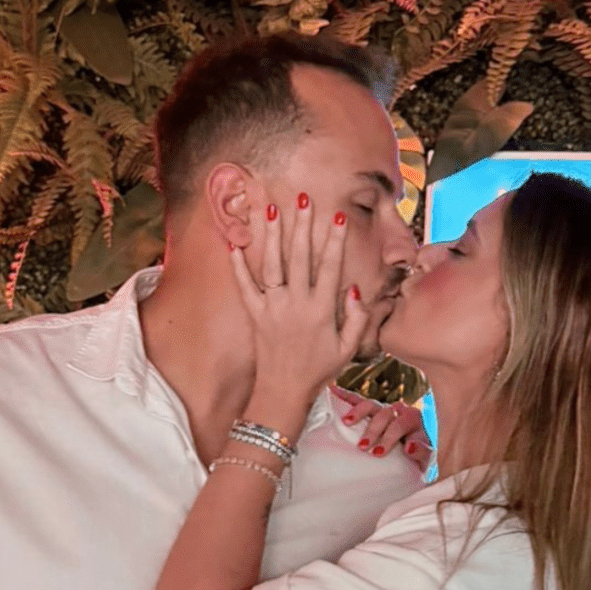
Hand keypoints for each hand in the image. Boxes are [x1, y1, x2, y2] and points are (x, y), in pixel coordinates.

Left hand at [231, 198, 366, 414]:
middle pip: (300, 257)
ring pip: (272, 265)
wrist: (283, 392)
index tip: (336, 216)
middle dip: (302, 225)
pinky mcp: (254, 315)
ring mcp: (272, 308)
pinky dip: (238, 265)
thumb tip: (356, 288)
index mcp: (321, 311)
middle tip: (303, 198)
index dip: (334, 241)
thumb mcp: (348, 349)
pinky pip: (244, 286)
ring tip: (270, 208)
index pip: (330, 268)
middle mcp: (296, 305)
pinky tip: (233, 242)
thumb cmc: (319, 370)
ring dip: (271, 235)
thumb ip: (357, 318)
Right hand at [332, 389, 433, 470]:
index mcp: (414, 420)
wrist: (411, 456)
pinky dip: (345, 396)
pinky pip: (357, 400)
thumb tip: (410, 447)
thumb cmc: (417, 458)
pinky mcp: (371, 411)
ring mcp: (383, 409)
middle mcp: (398, 411)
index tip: (380, 451)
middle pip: (385, 414)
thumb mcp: (425, 460)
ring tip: (346, 422)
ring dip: (358, 412)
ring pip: (370, 405)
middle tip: (364, 446)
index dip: (391, 436)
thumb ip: (423, 453)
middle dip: (374, 430)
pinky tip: (332, 391)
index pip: (402, 424)